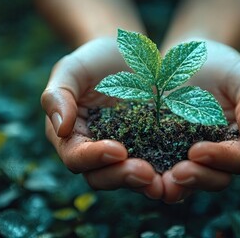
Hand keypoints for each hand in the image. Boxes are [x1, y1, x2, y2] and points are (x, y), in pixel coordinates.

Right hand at [40, 37, 162, 198]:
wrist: (127, 54)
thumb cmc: (94, 61)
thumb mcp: (71, 70)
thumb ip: (57, 96)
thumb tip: (61, 128)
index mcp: (72, 137)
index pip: (76, 156)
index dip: (94, 158)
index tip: (117, 149)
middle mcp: (96, 153)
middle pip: (102, 176)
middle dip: (122, 176)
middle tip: (145, 172)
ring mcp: (125, 154)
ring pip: (130, 179)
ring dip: (146, 184)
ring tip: (164, 181)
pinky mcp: (150, 150)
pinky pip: (157, 167)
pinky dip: (167, 174)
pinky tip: (182, 170)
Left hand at [161, 40, 239, 202]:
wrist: (188, 56)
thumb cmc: (222, 64)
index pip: (238, 158)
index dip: (220, 158)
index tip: (197, 150)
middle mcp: (219, 154)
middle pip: (216, 178)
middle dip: (198, 178)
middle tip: (176, 173)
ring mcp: (192, 155)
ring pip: (189, 182)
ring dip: (176, 187)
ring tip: (158, 183)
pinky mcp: (167, 151)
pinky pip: (163, 169)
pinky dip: (155, 176)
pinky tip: (140, 172)